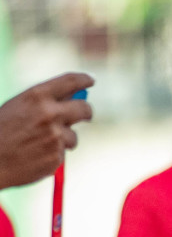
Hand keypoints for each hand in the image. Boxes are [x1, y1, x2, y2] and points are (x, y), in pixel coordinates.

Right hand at [0, 73, 93, 189]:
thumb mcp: (16, 107)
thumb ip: (42, 102)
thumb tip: (73, 97)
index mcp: (36, 96)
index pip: (71, 81)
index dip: (83, 79)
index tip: (90, 80)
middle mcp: (50, 113)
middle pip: (85, 109)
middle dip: (86, 112)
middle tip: (85, 114)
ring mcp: (55, 136)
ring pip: (73, 137)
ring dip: (62, 139)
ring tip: (37, 144)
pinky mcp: (57, 156)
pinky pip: (61, 154)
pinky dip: (51, 155)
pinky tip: (32, 156)